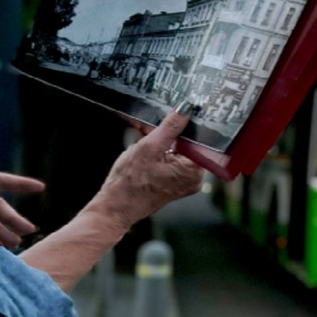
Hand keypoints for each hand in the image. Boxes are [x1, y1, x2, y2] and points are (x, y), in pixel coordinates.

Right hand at [86, 108, 203, 230]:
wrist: (115, 208)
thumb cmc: (130, 183)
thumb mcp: (149, 147)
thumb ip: (170, 127)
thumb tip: (185, 109)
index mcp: (194, 170)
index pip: (200, 138)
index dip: (188, 124)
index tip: (179, 112)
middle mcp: (195, 178)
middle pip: (190, 144)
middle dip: (174, 133)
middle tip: (157, 127)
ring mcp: (185, 182)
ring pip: (180, 151)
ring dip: (166, 142)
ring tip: (149, 138)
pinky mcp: (175, 183)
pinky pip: (173, 160)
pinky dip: (162, 152)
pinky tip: (148, 148)